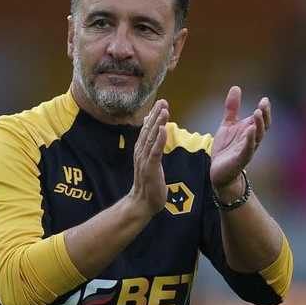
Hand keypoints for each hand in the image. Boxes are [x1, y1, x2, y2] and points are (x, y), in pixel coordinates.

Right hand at [129, 99, 169, 214]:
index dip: (154, 115)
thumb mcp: (149, 161)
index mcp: (141, 150)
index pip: (147, 129)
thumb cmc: (148, 183)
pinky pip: (155, 151)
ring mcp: (145, 160)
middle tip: (162, 101)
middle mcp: (141, 152)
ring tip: (164, 110)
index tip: (160, 103)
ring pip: (151, 138)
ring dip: (158, 123)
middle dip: (156, 115)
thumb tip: (152, 132)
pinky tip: (163, 129)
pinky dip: (159, 139)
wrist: (142, 203)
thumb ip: (150, 146)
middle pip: (148, 130)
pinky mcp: (150, 168)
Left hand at [210, 86, 270, 196]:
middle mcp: (251, 140)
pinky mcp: (240, 159)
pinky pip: (247, 149)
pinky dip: (249, 140)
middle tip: (263, 104)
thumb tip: (236, 87)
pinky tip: (249, 130)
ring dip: (258, 126)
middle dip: (264, 116)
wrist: (219, 172)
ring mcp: (247, 150)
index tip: (265, 99)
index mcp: (250, 131)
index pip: (261, 119)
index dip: (264, 110)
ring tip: (257, 113)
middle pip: (262, 127)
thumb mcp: (227, 124)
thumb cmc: (226, 148)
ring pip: (256, 137)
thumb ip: (232, 108)